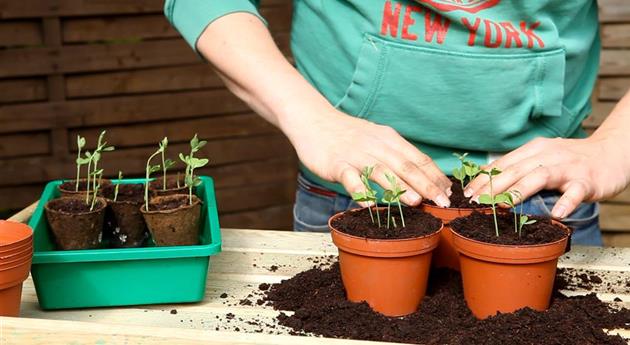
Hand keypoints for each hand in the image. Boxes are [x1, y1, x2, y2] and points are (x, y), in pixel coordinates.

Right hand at [285, 107, 451, 206]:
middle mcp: (377, 146)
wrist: (315, 120)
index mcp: (390, 140)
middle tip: (442, 202)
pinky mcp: (337, 164)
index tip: (449, 193)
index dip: (436, 176)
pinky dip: (360, 191)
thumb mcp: (377, 139)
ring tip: (416, 202)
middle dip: (427, 185)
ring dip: (400, 187)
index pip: (419, 159)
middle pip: (406, 166)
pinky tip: (368, 204)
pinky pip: (350, 178)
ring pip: (382, 171)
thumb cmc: (349, 135)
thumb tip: (422, 176)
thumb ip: (397, 156)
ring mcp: (356, 155)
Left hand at [464, 136, 629, 217]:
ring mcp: (567, 168)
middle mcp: (547, 156)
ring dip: (518, 191)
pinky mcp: (587, 181)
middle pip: (515, 170)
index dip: (483, 178)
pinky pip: (575, 192)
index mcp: (533, 150)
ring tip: (502, 205)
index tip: (466, 192)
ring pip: (539, 177)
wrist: (611, 153)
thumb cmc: (571, 160)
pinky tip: (557, 213)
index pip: (503, 164)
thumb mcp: (542, 158)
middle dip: (492, 186)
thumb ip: (519, 168)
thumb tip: (488, 181)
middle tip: (476, 201)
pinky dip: (566, 202)